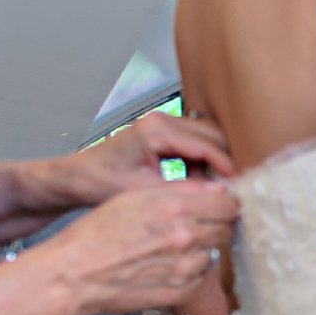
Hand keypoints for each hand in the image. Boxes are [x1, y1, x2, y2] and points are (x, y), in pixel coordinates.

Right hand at [42, 182, 238, 314]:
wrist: (74, 275)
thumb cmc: (96, 234)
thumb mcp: (134, 197)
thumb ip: (180, 191)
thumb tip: (218, 189)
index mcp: (176, 208)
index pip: (229, 203)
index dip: (224, 203)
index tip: (218, 206)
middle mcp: (186, 238)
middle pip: (226, 228)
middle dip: (214, 225)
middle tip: (192, 226)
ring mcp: (185, 268)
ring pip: (214, 253)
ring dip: (201, 250)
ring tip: (170, 249)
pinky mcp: (181, 292)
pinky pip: (200, 277)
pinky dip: (189, 272)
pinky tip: (164, 267)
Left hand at [71, 114, 236, 202]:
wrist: (77, 178)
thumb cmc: (101, 183)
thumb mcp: (146, 191)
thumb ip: (185, 190)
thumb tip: (218, 194)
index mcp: (156, 131)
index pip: (207, 146)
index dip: (226, 167)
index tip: (238, 186)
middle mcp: (161, 120)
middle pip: (212, 135)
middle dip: (224, 160)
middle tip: (231, 186)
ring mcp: (161, 123)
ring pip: (206, 136)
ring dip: (212, 159)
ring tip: (209, 185)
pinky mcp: (160, 131)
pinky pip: (192, 140)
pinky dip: (199, 158)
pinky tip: (193, 179)